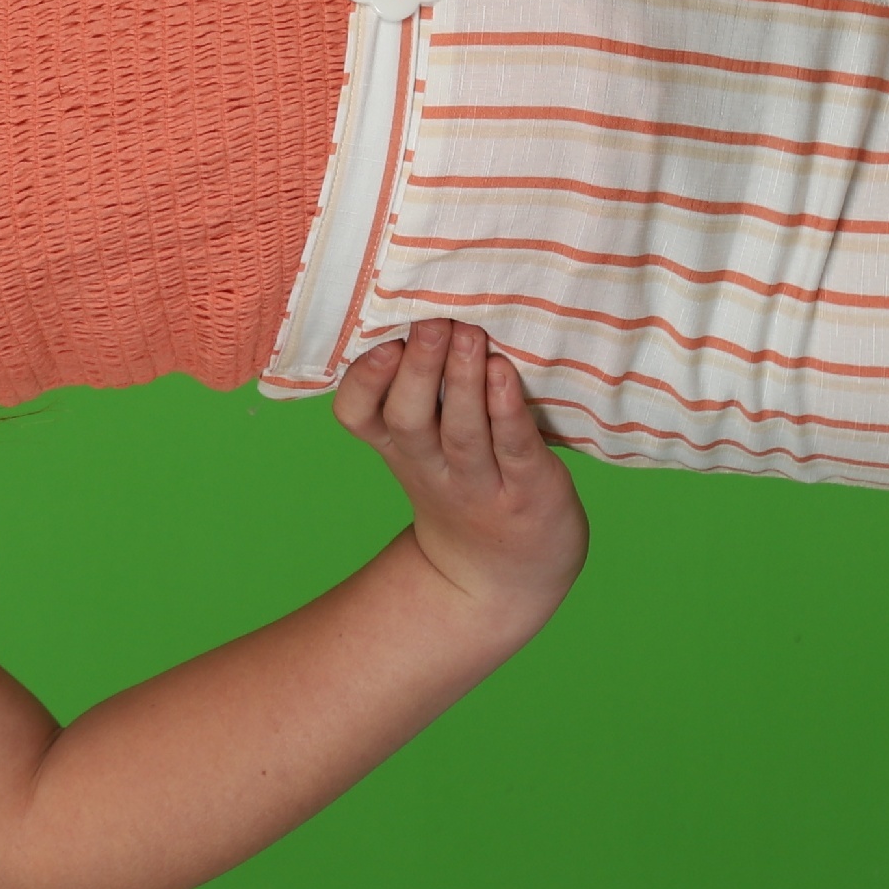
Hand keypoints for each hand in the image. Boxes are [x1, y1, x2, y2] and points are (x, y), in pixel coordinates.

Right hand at [331, 321, 587, 621]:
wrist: (502, 577)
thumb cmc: (465, 492)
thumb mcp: (420, 455)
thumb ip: (416, 396)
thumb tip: (419, 311)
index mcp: (400, 451)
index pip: (359, 416)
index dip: (363, 381)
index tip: (382, 342)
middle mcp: (433, 468)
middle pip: (408, 420)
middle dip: (416, 370)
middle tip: (430, 322)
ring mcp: (481, 484)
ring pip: (461, 432)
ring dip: (461, 381)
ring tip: (469, 335)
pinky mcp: (529, 491)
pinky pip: (514, 450)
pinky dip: (507, 412)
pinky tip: (506, 375)